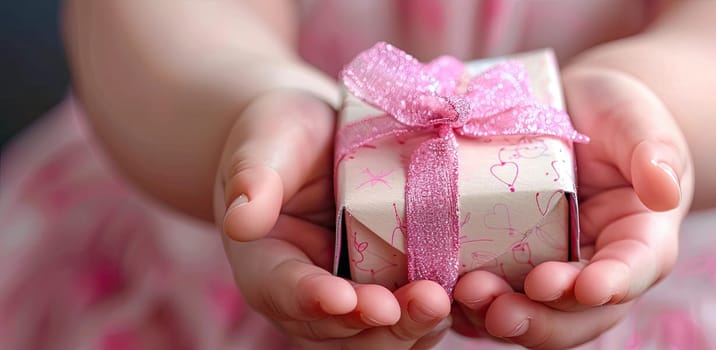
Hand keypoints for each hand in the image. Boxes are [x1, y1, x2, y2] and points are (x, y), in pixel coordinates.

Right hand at [214, 90, 451, 348]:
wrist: (318, 141)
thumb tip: (241, 216)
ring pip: (383, 335)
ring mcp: (356, 297)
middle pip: (342, 333)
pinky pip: (416, 314)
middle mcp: (311, 297)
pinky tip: (470, 292)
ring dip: (417, 326)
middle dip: (381, 325)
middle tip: (423, 302)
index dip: (315, 301)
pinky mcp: (393, 286)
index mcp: (267, 266)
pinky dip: (442, 311)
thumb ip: (252, 176)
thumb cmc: (282, 138)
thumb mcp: (264, 144)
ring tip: (447, 300)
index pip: (285, 292)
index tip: (344, 297)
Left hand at [452, 64, 694, 348]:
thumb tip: (664, 189)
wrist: (572, 113)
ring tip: (467, 298)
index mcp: (640, 240)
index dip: (612, 284)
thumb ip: (654, 151)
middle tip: (503, 309)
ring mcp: (552, 273)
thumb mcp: (637, 121)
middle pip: (578, 315)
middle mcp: (597, 269)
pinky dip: (470, 305)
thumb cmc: (615, 115)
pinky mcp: (511, 267)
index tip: (585, 287)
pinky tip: (442, 294)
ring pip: (533, 316)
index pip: (635, 270)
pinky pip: (494, 297)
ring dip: (500, 316)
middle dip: (542, 319)